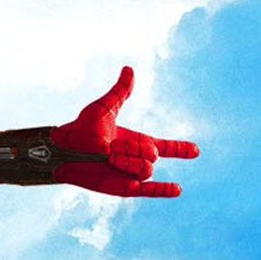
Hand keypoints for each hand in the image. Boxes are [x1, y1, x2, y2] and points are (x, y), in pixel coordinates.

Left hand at [51, 66, 198, 197]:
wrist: (64, 151)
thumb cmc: (79, 130)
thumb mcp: (103, 108)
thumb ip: (120, 92)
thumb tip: (129, 69)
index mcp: (134, 142)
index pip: (163, 146)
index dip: (179, 148)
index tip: (196, 150)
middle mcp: (134, 159)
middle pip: (153, 154)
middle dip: (134, 148)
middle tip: (111, 147)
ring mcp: (129, 174)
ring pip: (146, 169)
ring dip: (129, 162)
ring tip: (108, 159)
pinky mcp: (122, 187)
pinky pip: (148, 190)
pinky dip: (162, 190)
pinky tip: (177, 189)